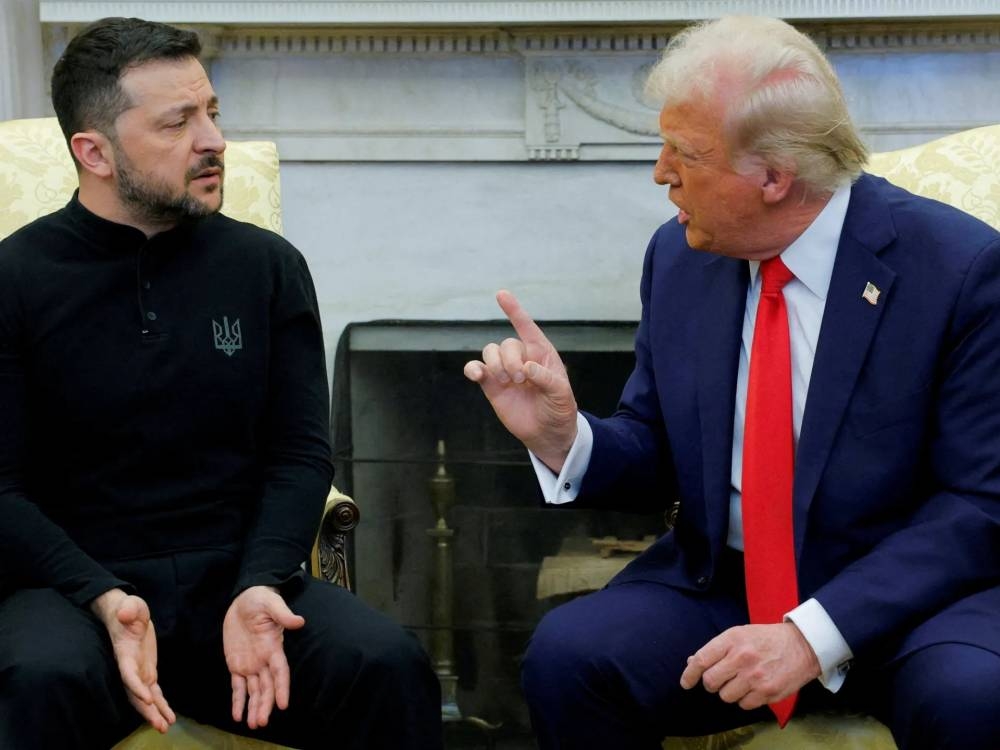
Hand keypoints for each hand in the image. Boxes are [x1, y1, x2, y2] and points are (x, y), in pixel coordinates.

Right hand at [91, 589, 174, 732]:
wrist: (126, 613)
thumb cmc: (128, 608)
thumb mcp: (130, 605)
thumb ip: (129, 609)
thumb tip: (126, 612)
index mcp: (125, 653)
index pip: (128, 673)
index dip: (135, 686)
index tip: (146, 697)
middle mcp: (130, 667)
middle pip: (136, 693)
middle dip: (147, 710)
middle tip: (159, 725)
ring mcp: (139, 671)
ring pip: (145, 698)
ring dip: (155, 713)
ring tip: (165, 728)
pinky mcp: (148, 672)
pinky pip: (154, 692)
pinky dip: (161, 705)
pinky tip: (169, 718)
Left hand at [223, 586, 304, 728]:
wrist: (243, 600)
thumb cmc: (260, 599)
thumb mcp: (271, 604)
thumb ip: (283, 614)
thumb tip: (299, 621)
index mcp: (273, 647)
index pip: (280, 672)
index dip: (282, 688)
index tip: (283, 704)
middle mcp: (264, 660)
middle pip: (267, 687)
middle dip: (265, 704)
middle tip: (261, 722)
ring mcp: (250, 664)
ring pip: (254, 691)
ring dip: (254, 707)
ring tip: (253, 724)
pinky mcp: (236, 664)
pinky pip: (237, 686)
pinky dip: (238, 701)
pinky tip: (238, 715)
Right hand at [463, 290, 578, 471]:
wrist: (548, 433)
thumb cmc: (559, 409)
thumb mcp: (561, 393)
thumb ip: (546, 378)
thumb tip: (527, 368)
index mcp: (541, 353)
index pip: (527, 327)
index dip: (514, 310)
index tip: (501, 294)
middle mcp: (521, 358)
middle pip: (506, 344)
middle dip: (510, 360)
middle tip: (520, 380)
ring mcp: (504, 371)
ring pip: (490, 352)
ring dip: (495, 364)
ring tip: (506, 382)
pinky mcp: (491, 385)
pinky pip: (476, 369)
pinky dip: (472, 368)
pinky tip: (476, 375)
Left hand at [679, 623, 820, 709]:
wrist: (803, 645)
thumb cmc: (767, 639)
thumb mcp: (740, 634)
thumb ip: (716, 649)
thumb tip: (691, 662)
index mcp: (732, 639)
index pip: (702, 660)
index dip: (689, 674)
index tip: (685, 683)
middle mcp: (741, 658)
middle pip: (710, 681)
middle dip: (711, 683)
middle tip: (720, 679)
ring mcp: (754, 676)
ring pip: (726, 696)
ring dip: (730, 692)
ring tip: (742, 681)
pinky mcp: (767, 692)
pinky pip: (744, 704)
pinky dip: (745, 700)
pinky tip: (754, 688)